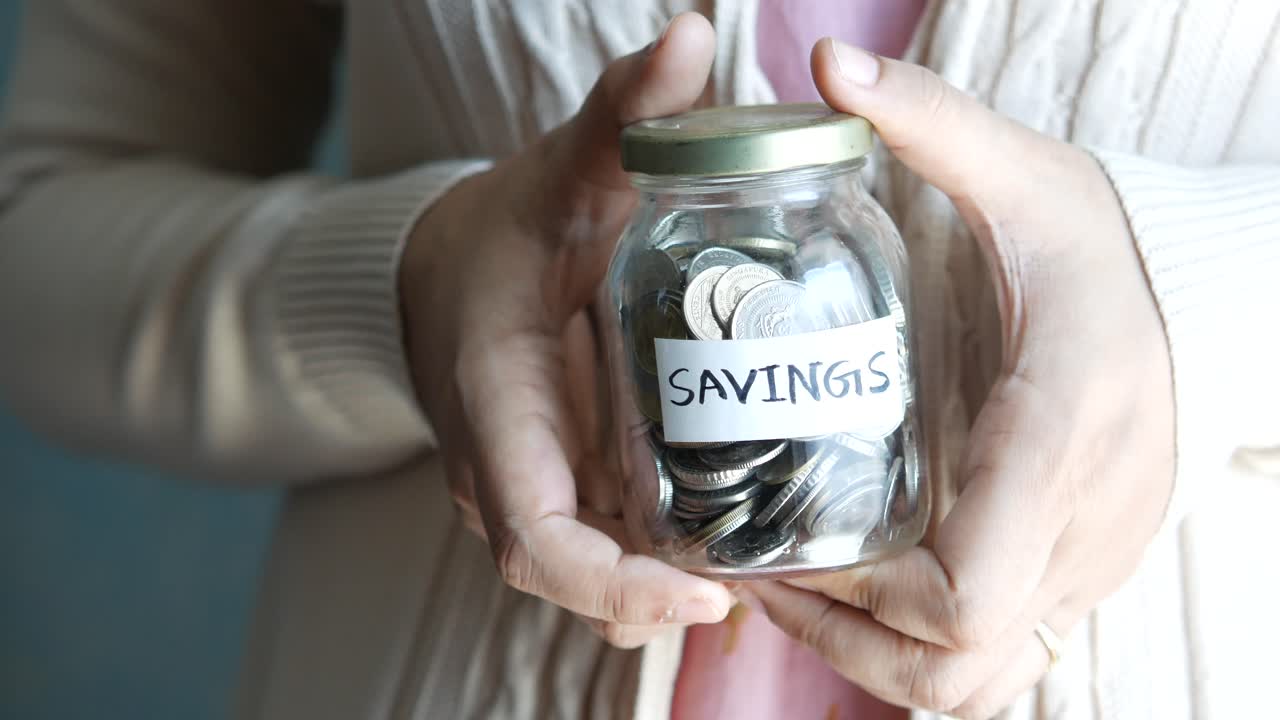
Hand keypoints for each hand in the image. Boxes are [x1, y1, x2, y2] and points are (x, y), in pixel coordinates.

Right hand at [398, 13, 733, 647]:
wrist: (439, 271)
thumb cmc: (503, 230)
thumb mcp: (562, 171)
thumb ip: (622, 112)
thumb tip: (691, 30)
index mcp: (494, 403)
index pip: (535, 534)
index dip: (611, 580)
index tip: (703, 594)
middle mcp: (498, 467)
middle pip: (568, 576)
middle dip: (653, 600)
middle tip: (760, 586)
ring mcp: (520, 485)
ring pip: (582, 576)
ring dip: (658, 592)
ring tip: (757, 576)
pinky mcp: (545, 486)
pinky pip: (592, 550)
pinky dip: (647, 566)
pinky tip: (722, 552)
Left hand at [745, 39, 1174, 716]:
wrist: (1210, 293)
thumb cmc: (1103, 238)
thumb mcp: (1021, 172)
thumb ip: (928, 122)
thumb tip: (827, 65)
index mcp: (1057, 433)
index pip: (969, 586)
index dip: (863, 595)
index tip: (785, 547)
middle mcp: (1079, 522)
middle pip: (957, 666)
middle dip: (842, 640)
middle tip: (764, 574)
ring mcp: (1089, 561)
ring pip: (979, 683)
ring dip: (875, 659)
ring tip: (800, 589)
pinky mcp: (1083, 568)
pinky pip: (1001, 654)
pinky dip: (921, 646)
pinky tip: (865, 584)